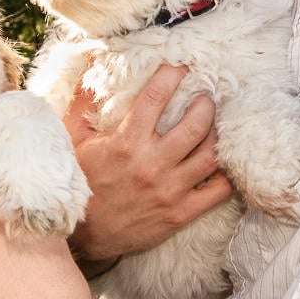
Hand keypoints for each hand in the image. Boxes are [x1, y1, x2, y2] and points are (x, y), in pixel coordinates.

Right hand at [66, 64, 231, 265]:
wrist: (84, 235)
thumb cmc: (80, 181)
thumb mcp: (74, 139)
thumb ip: (84, 101)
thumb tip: (92, 63)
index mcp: (126, 143)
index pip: (155, 98)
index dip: (171, 76)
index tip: (179, 68)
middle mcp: (151, 164)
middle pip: (195, 125)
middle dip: (205, 104)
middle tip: (204, 98)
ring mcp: (169, 190)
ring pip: (211, 155)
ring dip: (217, 134)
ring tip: (213, 126)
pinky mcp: (180, 214)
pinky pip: (218, 191)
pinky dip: (225, 174)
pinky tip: (220, 161)